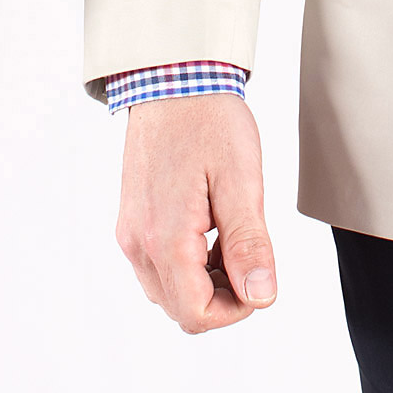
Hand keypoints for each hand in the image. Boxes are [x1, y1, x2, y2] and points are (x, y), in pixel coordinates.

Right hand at [115, 92, 276, 333]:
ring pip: (169, 291)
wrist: (172, 79)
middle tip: (251, 251)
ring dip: (206, 280)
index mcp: (165, 238)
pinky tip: (212, 228)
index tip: (261, 275)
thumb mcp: (241, 180)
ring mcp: (131, 232)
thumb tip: (261, 296)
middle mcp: (139, 243)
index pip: (197, 314)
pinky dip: (189, 263)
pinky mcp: (132, 220)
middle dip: (223, 294)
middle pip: (182, 308)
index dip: (237, 308)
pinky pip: (158, 266)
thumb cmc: (210, 121)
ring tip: (233, 233)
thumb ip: (249, 243)